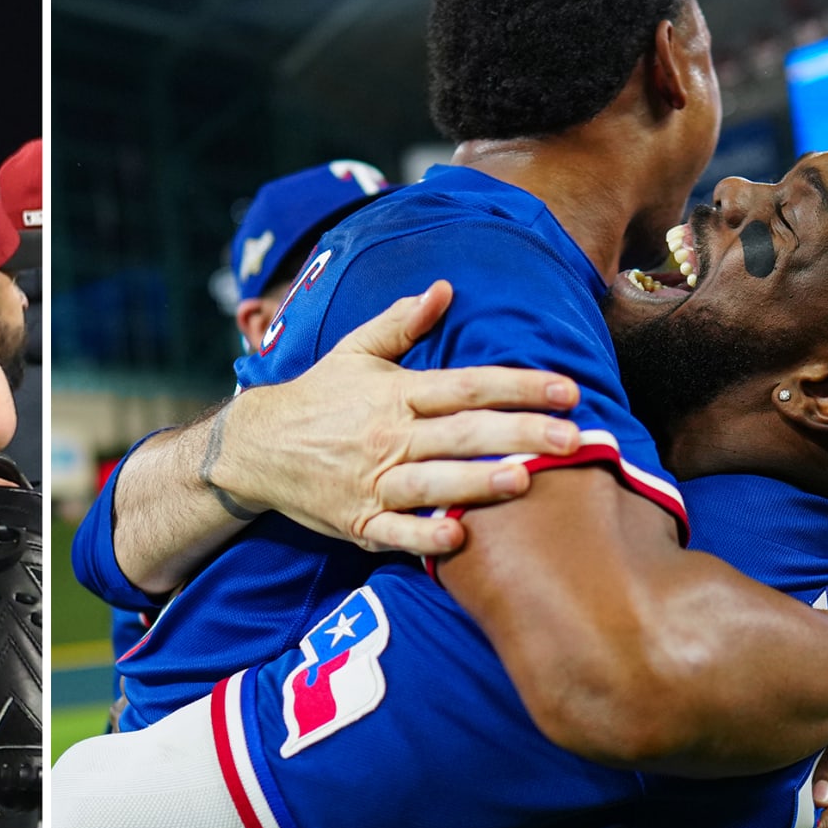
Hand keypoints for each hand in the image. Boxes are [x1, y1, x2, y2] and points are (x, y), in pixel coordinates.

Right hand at [205, 282, 582, 556]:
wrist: (255, 448)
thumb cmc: (317, 398)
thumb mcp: (353, 351)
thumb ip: (401, 323)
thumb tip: (443, 289)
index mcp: (394, 393)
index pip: (466, 386)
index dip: (518, 386)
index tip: (567, 389)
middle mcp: (386, 436)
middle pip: (461, 434)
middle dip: (520, 435)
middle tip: (572, 438)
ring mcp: (371, 481)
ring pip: (432, 483)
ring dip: (479, 483)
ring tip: (526, 480)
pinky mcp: (357, 520)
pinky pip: (395, 532)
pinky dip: (424, 536)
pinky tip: (460, 539)